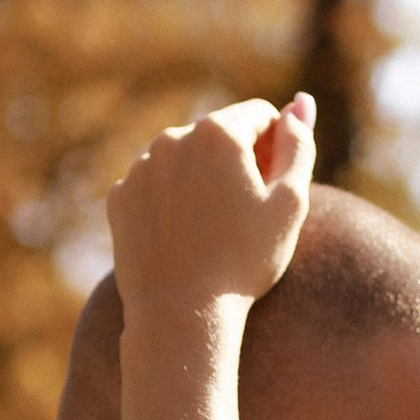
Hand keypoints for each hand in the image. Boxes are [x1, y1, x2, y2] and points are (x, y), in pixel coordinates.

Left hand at [108, 97, 314, 317]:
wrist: (181, 315)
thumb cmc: (244, 261)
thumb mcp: (290, 202)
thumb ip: (299, 145)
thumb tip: (299, 104)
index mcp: (217, 133)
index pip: (260, 116)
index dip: (276, 148)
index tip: (274, 186)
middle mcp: (172, 139)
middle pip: (219, 135)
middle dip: (237, 161)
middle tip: (245, 214)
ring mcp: (139, 168)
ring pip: (184, 159)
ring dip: (202, 179)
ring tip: (212, 229)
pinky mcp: (120, 197)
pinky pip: (155, 185)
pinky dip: (171, 201)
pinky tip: (183, 237)